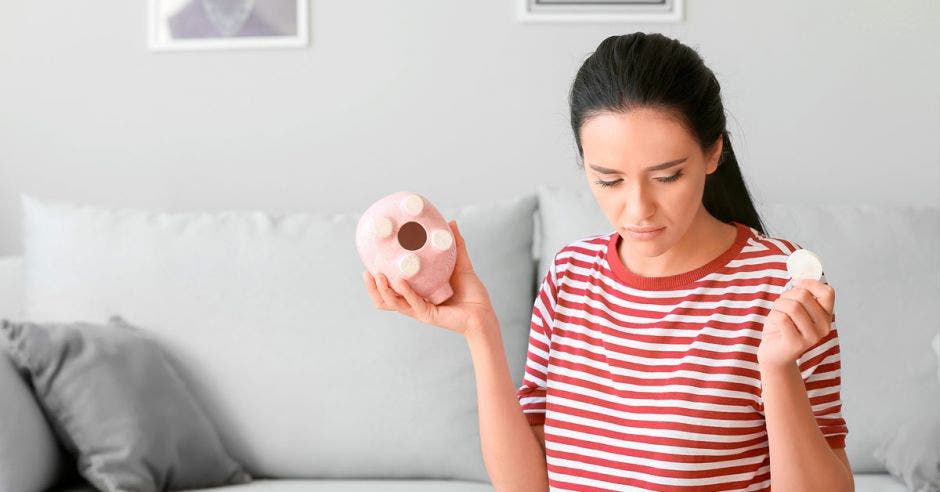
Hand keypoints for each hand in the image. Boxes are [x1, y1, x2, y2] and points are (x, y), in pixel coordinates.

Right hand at [362, 220, 496, 336]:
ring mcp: (421, 311)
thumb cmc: (472, 293)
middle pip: (386, 300)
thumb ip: (455, 245)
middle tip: (366, 272)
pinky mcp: (429, 315)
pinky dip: (405, 292)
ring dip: (383, 290)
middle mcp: (415, 304)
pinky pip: (413, 303)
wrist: (485, 313)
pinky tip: (400, 281)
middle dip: (373, 289)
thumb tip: (451, 222)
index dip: (377, 282)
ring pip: (394, 303)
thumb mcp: (460, 264)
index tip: (370, 264)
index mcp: (417, 294)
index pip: (391, 291)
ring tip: (376, 276)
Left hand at [757, 278, 835, 370]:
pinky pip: (782, 318)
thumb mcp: (794, 306)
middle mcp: (824, 327)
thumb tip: (800, 273)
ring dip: (778, 306)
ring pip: (792, 306)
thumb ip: (800, 292)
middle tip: (781, 305)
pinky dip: (773, 317)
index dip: (809, 283)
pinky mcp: (797, 344)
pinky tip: (774, 326)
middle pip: (804, 296)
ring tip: (777, 314)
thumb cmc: (783, 327)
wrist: (773, 354)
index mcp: (826, 316)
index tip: (795, 283)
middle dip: (786, 295)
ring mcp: (812, 337)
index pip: (828, 292)